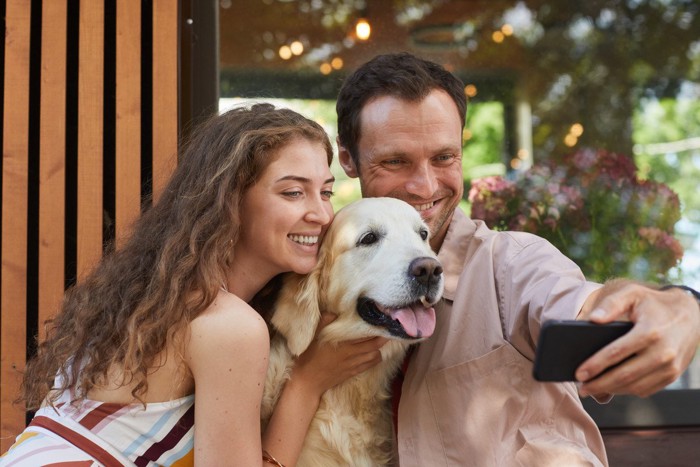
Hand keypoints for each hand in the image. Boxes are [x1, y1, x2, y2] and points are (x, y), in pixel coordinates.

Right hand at [290, 312, 387, 398]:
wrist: (308, 381)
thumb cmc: (309, 356)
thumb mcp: (314, 335)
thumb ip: (325, 321)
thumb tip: (335, 312)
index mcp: (343, 343)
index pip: (365, 334)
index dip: (375, 328)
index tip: (381, 320)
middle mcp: (351, 354)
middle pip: (375, 345)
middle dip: (383, 337)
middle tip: (388, 329)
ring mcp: (353, 365)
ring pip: (375, 357)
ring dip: (380, 348)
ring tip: (382, 341)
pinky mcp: (353, 373)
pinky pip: (369, 365)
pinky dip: (375, 359)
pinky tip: (375, 353)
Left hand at [575, 280, 699, 397]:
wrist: (691, 314)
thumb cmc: (653, 303)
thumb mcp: (632, 294)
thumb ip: (611, 303)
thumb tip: (592, 319)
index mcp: (650, 331)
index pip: (617, 352)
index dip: (596, 364)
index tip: (579, 373)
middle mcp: (663, 352)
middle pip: (625, 375)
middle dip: (599, 384)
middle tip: (581, 388)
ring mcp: (670, 367)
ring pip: (635, 387)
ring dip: (611, 391)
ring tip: (592, 389)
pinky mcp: (673, 375)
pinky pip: (646, 390)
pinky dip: (626, 391)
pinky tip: (611, 387)